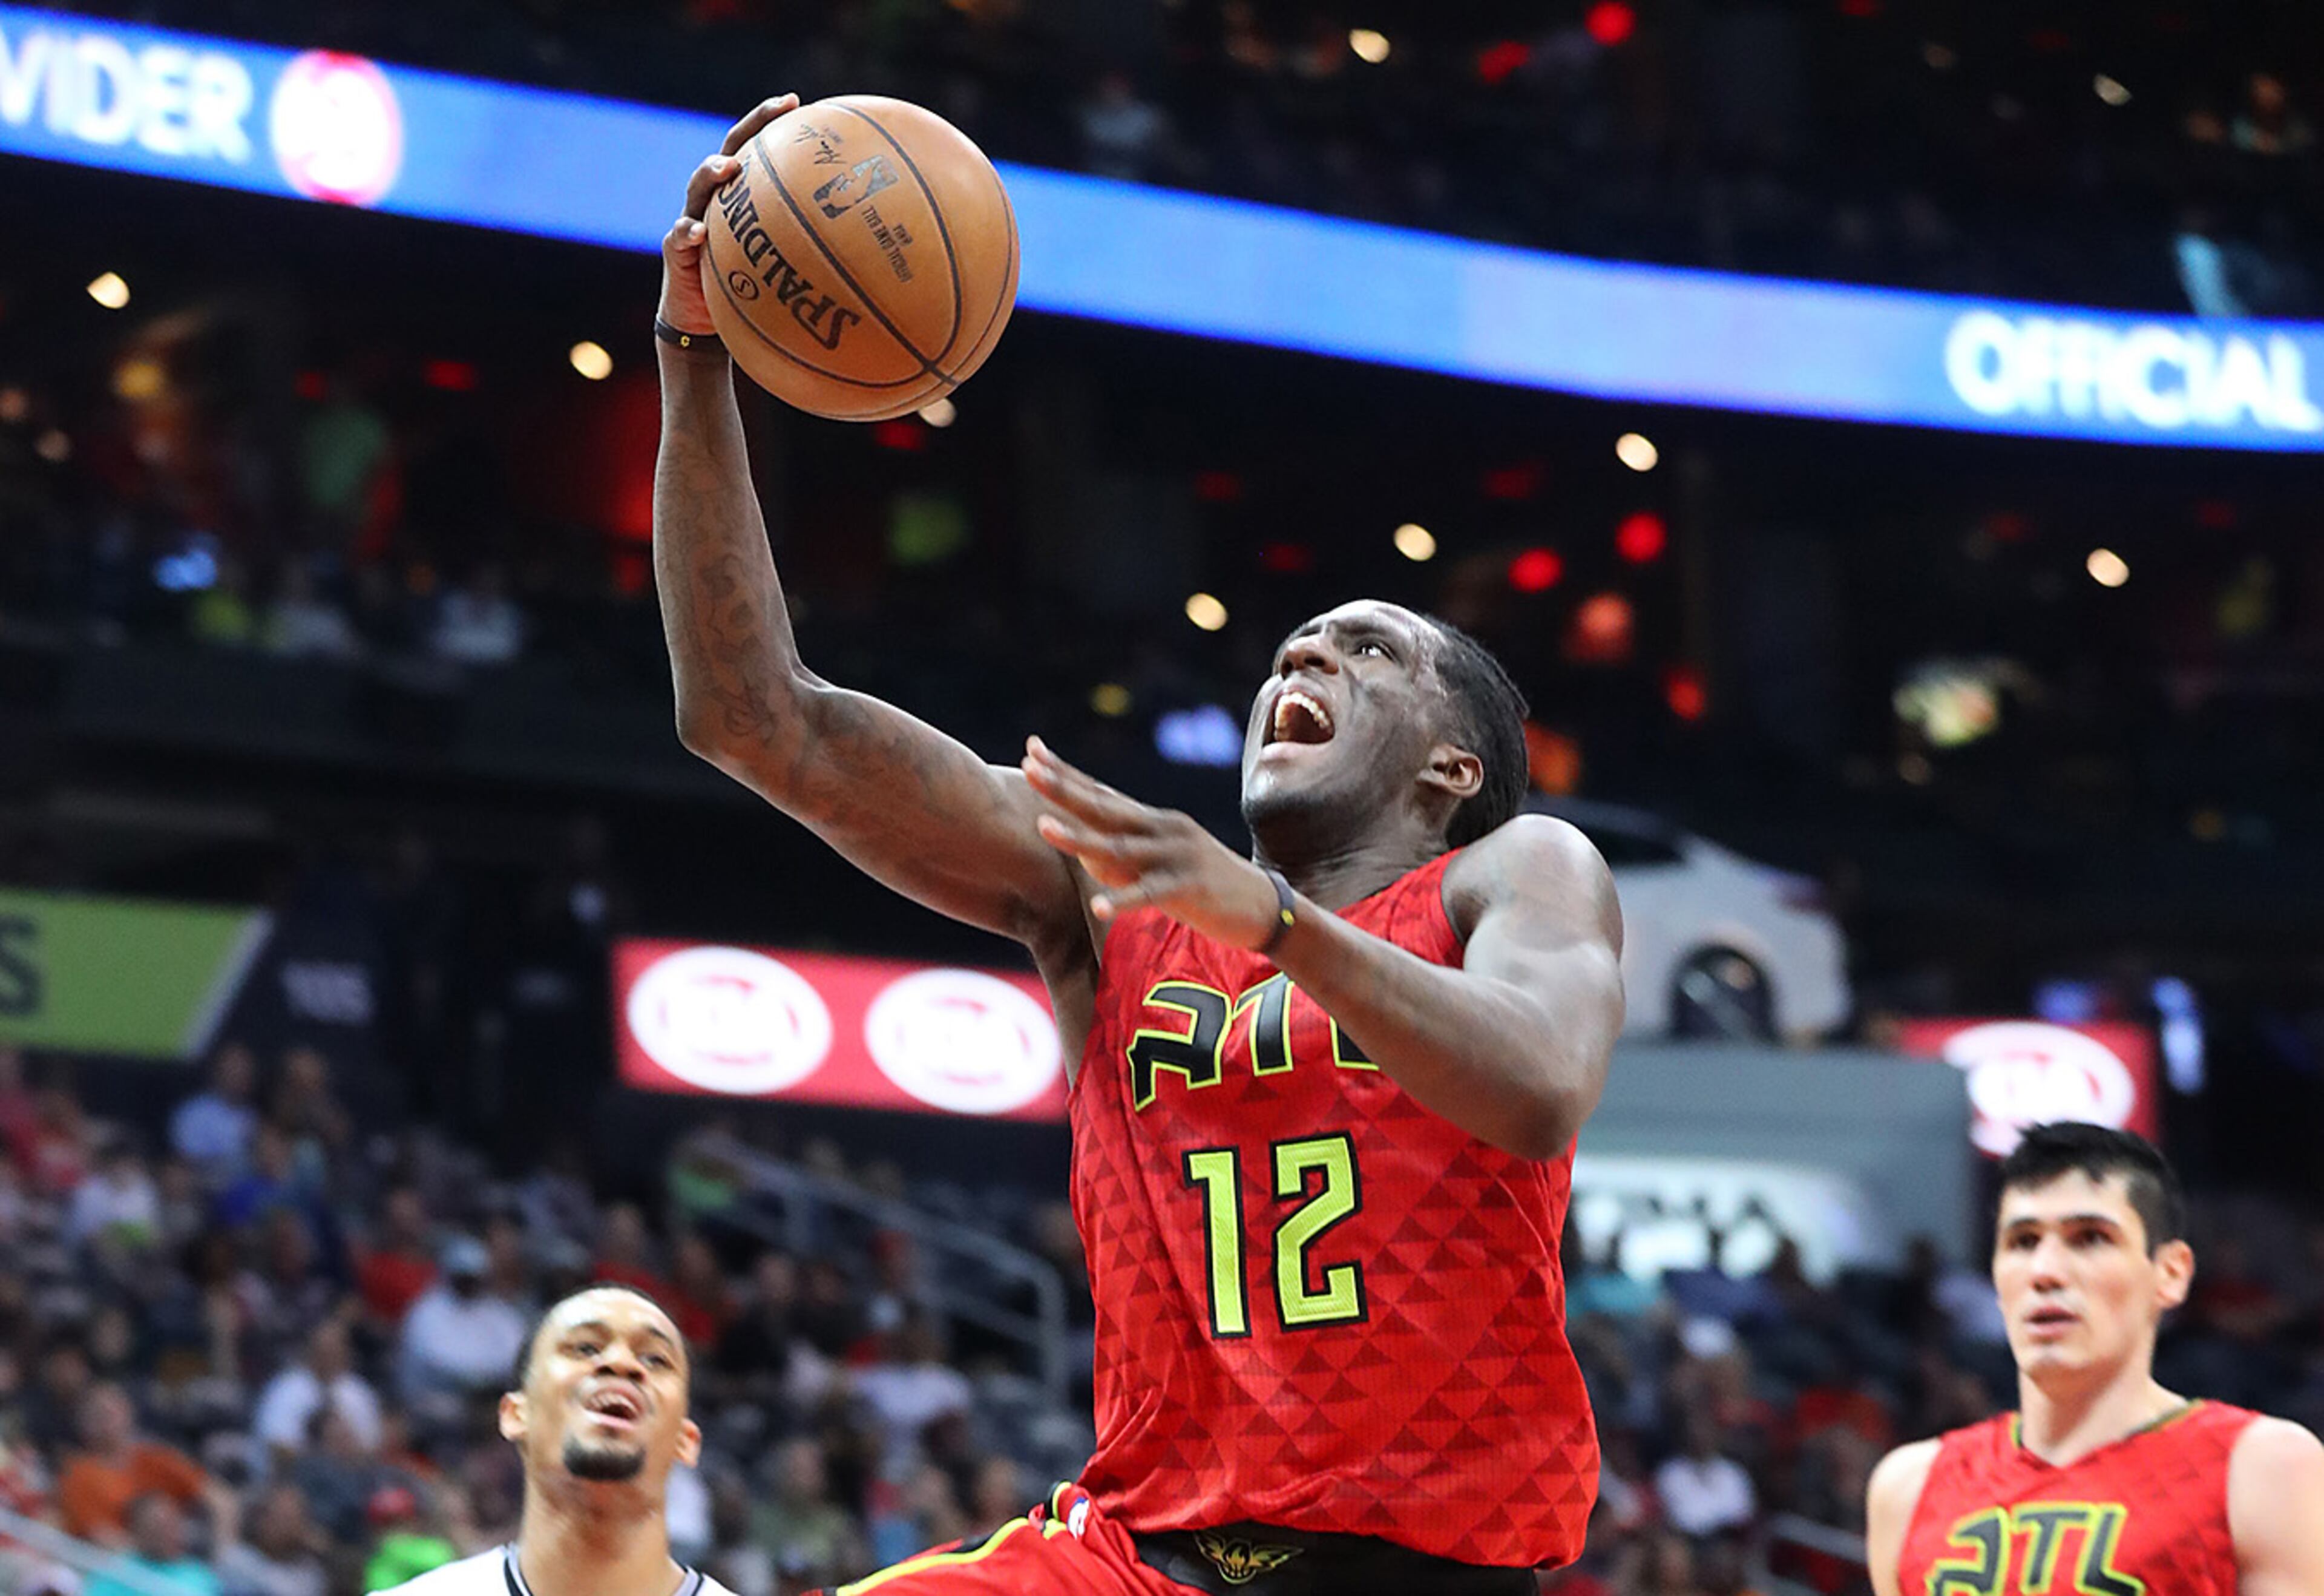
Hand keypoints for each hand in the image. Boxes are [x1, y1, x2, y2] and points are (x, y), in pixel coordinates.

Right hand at [658, 94, 799, 334]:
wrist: (701, 322)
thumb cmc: (747, 291)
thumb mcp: (780, 267)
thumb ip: (806, 251)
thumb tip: (859, 251)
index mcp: (740, 197)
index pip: (755, 150)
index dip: (772, 123)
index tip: (798, 102)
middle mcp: (715, 200)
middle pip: (730, 151)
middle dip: (752, 126)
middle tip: (777, 109)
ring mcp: (692, 219)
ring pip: (698, 187)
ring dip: (712, 173)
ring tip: (728, 168)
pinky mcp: (675, 250)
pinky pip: (679, 237)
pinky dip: (687, 233)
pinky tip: (699, 233)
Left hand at [1022, 737, 1283, 947]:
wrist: (1263, 906)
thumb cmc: (1205, 887)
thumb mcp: (1160, 865)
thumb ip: (1123, 857)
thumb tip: (1084, 855)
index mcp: (1153, 821)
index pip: (1101, 791)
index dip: (1065, 773)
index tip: (1031, 750)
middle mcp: (1162, 829)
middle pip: (1104, 807)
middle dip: (1063, 788)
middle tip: (1028, 768)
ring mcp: (1176, 855)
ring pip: (1119, 847)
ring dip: (1078, 838)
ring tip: (1043, 826)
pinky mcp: (1190, 887)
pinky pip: (1150, 894)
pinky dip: (1123, 900)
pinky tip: (1098, 907)